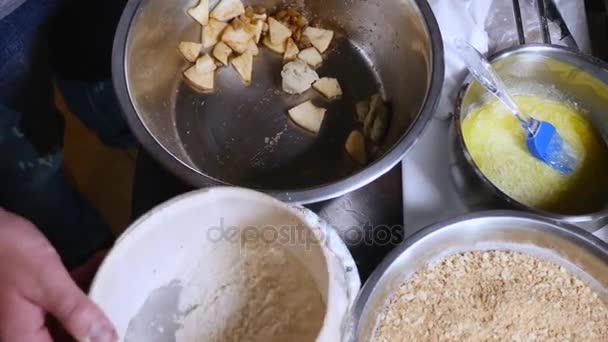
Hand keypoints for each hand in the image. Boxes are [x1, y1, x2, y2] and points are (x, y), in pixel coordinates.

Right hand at [0, 209, 117, 341]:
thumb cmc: (7, 252)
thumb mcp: (47, 282)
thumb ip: (77, 312)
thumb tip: (108, 340)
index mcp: (23, 340)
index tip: (116, 330)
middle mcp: (23, 336)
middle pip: (68, 339)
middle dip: (95, 325)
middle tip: (120, 303)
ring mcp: (28, 320)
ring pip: (68, 324)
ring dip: (91, 303)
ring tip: (110, 279)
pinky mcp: (32, 303)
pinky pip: (61, 306)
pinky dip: (79, 290)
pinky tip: (96, 266)